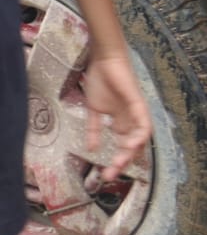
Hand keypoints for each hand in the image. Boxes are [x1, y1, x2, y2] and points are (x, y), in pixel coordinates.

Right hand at [82, 52, 152, 180]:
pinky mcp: (139, 105)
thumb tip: (90, 148)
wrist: (103, 60)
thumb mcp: (93, 110)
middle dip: (121, 162)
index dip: (115, 161)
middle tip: (109, 174)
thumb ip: (93, 129)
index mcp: (121, 123)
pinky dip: (139, 136)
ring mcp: (137, 114)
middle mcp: (132, 121)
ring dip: (130, 152)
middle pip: (132, 147)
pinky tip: (131, 144)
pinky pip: (144, 125)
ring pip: (139, 139)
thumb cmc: (99, 80)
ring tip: (119, 162)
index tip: (104, 174)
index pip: (122, 147)